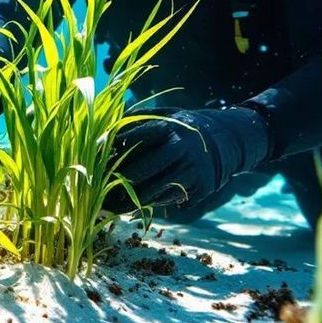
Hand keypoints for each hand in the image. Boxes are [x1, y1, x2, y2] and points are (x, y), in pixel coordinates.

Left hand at [104, 106, 269, 210]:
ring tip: (108, 207)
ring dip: (129, 201)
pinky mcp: (200, 189)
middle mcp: (181, 150)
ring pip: (154, 192)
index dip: (114, 147)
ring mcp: (192, 171)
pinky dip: (151, 204)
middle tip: (96, 190)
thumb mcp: (167, 115)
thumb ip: (138, 118)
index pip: (136, 138)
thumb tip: (104, 123)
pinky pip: (168, 200)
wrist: (228, 141)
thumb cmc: (185, 127)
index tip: (94, 156)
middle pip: (142, 170)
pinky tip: (134, 207)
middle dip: (117, 182)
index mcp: (171, 128)